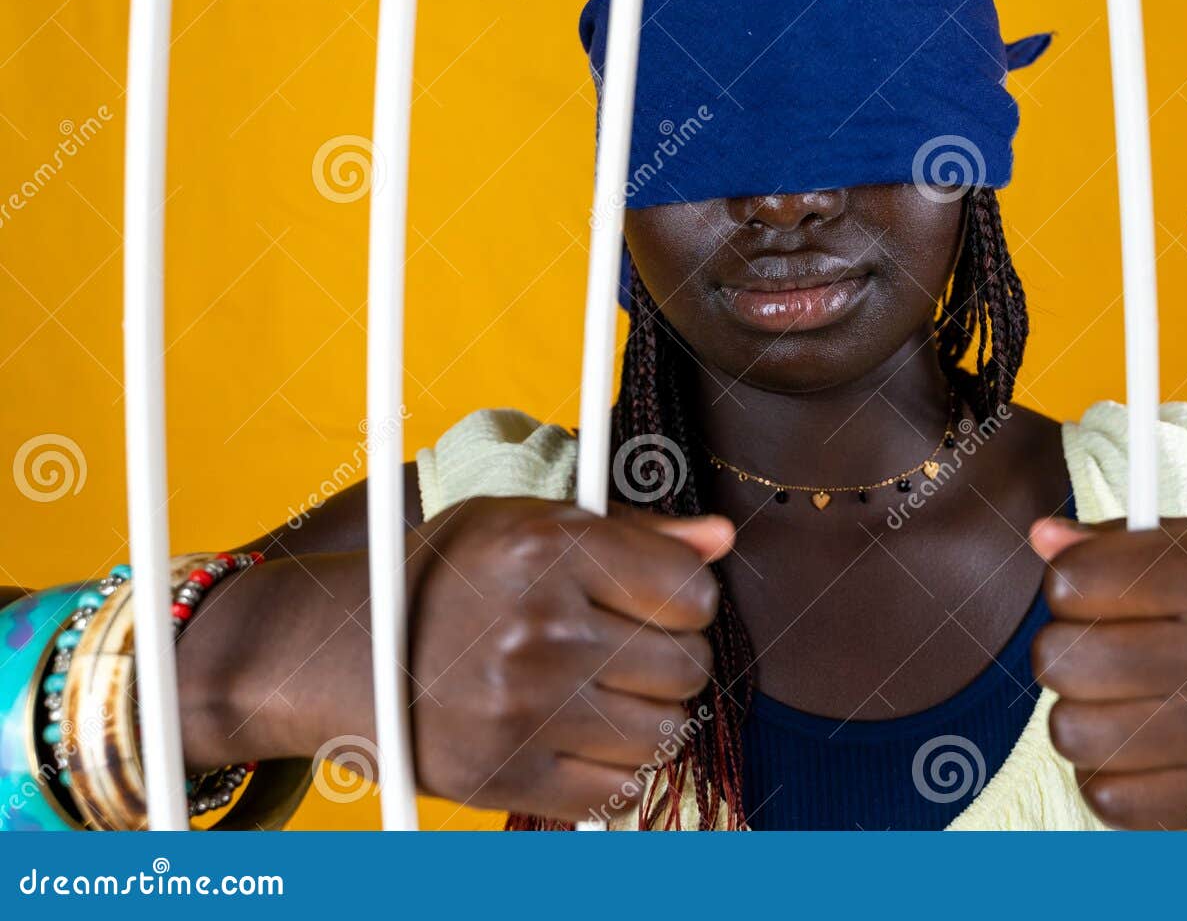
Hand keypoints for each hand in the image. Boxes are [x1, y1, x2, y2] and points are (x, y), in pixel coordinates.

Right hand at [402, 496, 731, 819]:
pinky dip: (613, 770)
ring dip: (646, 717)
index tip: (651, 601)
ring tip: (600, 692)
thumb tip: (722, 538)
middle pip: (686, 666)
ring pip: (664, 732)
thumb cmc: (444, 577)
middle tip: (621, 649)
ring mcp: (522, 709)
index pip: (692, 592)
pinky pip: (618, 790)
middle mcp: (539, 628)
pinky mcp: (503, 776)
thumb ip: (632, 531)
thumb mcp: (526, 523)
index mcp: (548, 548)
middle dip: (667, 658)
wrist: (336, 653)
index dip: (683, 599)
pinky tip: (579, 736)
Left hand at [1028, 516, 1186, 828]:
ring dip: (1082, 716)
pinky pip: (1105, 798)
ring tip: (1125, 700)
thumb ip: (1120, 540)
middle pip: (1060, 657)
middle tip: (1102, 650)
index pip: (1074, 580)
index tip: (1095, 594)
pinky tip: (1144, 748)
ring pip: (1070, 731)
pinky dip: (1108, 775)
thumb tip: (1042, 538)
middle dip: (1065, 651)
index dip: (1068, 586)